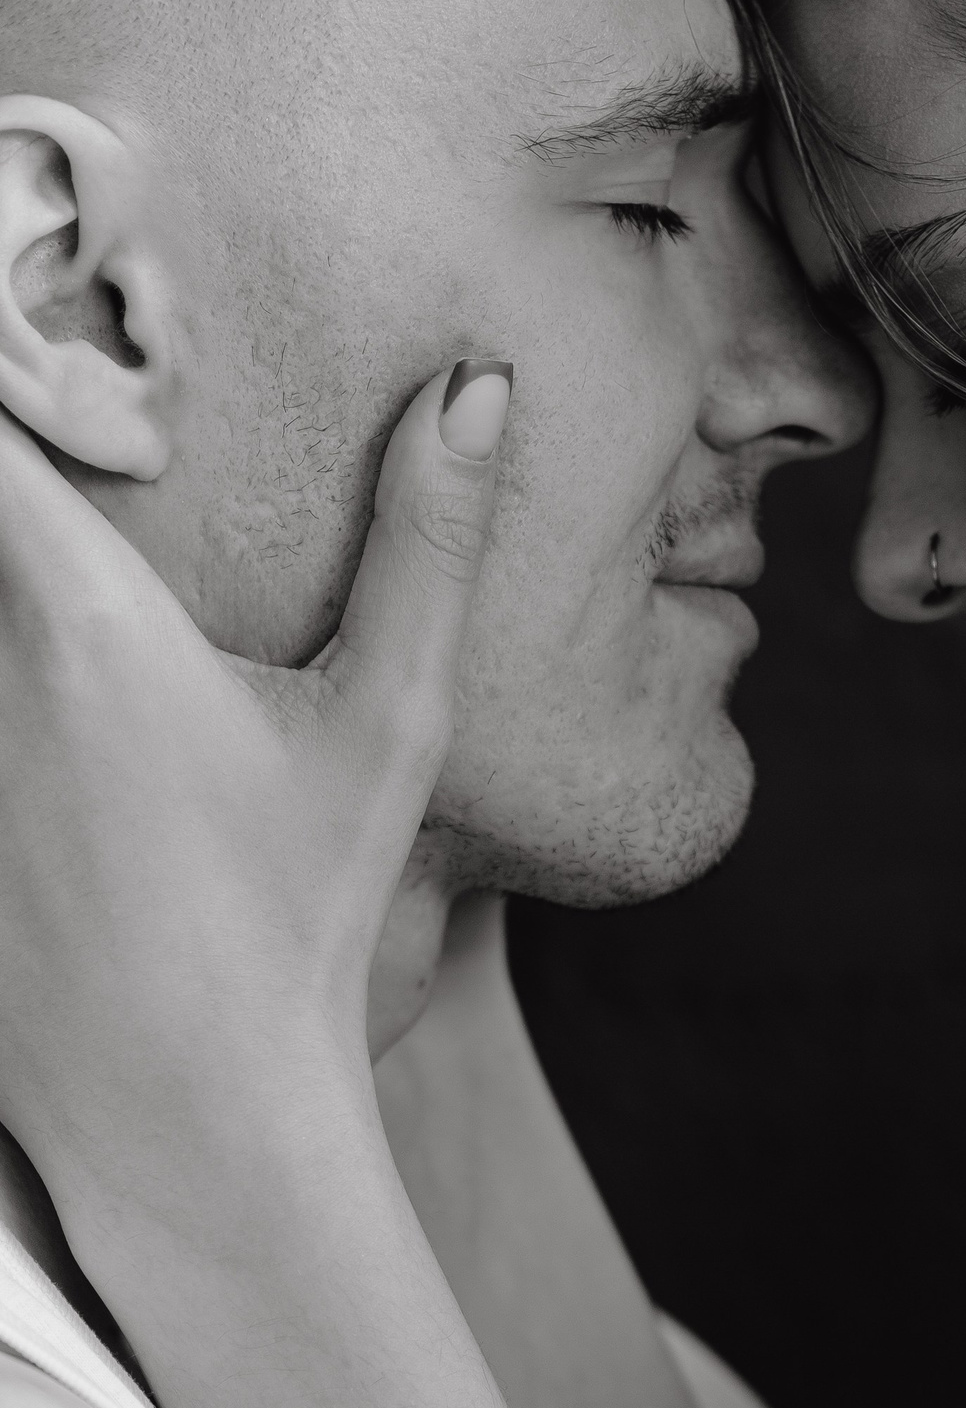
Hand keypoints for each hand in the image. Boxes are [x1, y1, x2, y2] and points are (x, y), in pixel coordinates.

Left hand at [0, 361, 509, 1223]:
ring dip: (3, 572)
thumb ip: (430, 549)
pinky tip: (49, 747)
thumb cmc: (297, 919)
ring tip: (67, 593)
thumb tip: (477, 390)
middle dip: (13, 436)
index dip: (7, 324)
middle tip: (53, 403)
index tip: (40, 295)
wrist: (191, 1112)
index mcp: (79, 615)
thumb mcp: (386, 732)